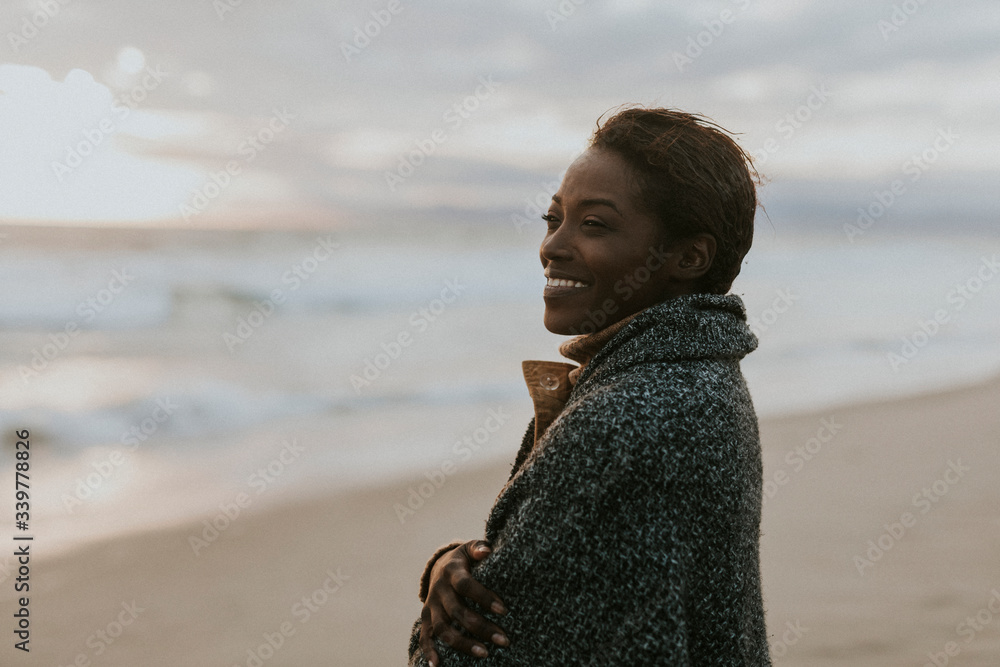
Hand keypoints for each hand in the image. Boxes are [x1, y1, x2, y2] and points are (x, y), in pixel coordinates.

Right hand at [419, 540, 508, 665]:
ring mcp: (431, 605)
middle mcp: (439, 590)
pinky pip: (425, 637)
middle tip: (503, 639)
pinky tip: (437, 666)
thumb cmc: (464, 560)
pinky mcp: (426, 618)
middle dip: (481, 626)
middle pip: (457, 611)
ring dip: (462, 643)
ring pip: (443, 628)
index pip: (466, 585)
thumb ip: (478, 548)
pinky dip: (429, 652)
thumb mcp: (470, 549)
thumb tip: (486, 550)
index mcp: (452, 571)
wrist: (439, 567)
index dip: (483, 597)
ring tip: (484, 653)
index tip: (504, 610)